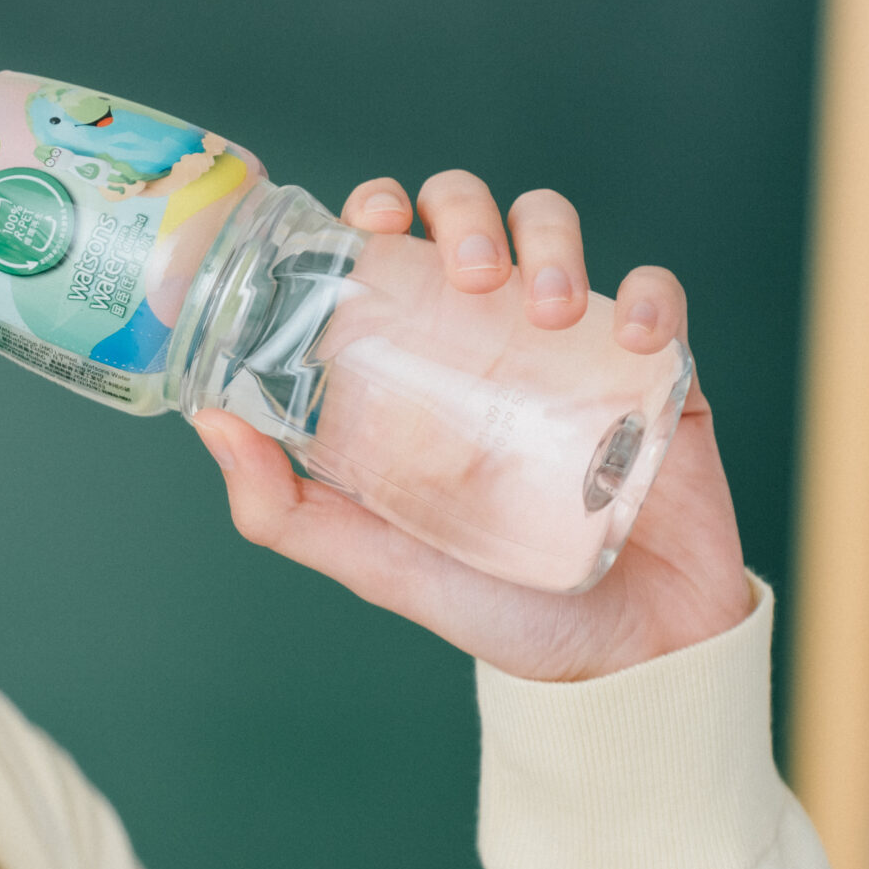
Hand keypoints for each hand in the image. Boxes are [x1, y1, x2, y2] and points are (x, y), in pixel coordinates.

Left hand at [190, 173, 753, 682]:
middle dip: (464, 209)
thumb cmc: (486, 603)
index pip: (387, 245)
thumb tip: (208, 422)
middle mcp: (484, 335)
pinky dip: (650, 298)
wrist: (617, 662)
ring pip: (556, 229)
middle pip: (469, 211)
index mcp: (411, 359)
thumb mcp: (368, 557)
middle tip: (469, 272)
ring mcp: (570, 346)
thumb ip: (281, 507)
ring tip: (547, 310)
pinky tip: (635, 338)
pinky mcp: (656, 372)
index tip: (373, 219)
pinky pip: (660, 299)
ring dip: (551, 242)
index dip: (376, 206)